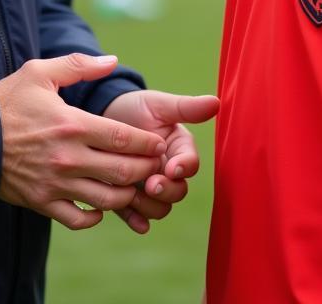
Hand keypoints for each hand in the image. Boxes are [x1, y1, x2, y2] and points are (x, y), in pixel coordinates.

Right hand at [0, 54, 165, 229]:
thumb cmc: (7, 102)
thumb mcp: (40, 73)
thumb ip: (79, 65)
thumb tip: (113, 61)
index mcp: (72, 124)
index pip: (124, 138)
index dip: (148, 143)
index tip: (159, 143)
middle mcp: (68, 158)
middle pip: (123, 171)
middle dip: (147, 169)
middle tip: (156, 165)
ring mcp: (56, 184)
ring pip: (106, 199)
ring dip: (128, 194)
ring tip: (135, 184)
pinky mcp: (42, 202)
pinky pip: (78, 219)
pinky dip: (96, 216)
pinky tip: (101, 205)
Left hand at [102, 89, 218, 233]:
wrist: (105, 114)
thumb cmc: (136, 107)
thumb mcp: (159, 104)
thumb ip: (186, 108)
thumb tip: (216, 102)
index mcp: (179, 149)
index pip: (190, 164)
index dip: (184, 168)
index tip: (172, 167)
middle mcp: (168, 172)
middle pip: (178, 192)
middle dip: (166, 190)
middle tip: (151, 184)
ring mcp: (149, 187)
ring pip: (159, 208)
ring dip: (149, 205)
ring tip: (132, 193)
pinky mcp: (129, 198)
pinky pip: (136, 217)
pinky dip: (135, 219)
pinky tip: (131, 218)